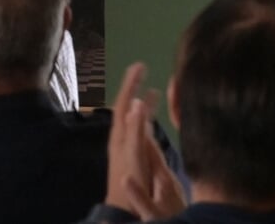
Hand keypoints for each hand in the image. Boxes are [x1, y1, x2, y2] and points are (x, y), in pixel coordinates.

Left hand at [104, 63, 184, 219]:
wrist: (124, 209)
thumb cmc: (131, 183)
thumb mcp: (134, 155)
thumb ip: (136, 130)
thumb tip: (137, 101)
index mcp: (120, 135)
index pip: (124, 102)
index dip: (131, 84)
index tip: (139, 65)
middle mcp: (120, 138)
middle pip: (127, 107)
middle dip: (134, 88)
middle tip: (143, 69)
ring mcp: (125, 147)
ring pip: (134, 118)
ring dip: (142, 104)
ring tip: (154, 91)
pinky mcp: (132, 156)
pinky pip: (139, 130)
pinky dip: (146, 120)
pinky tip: (153, 121)